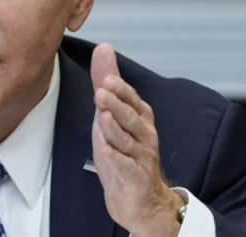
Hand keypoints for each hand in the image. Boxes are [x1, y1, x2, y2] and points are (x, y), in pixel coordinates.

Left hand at [90, 43, 182, 236]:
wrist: (137, 198)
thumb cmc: (122, 152)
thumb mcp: (110, 114)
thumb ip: (106, 82)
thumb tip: (104, 47)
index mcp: (140, 117)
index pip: (131, 99)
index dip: (120, 90)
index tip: (107, 79)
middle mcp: (145, 135)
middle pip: (131, 118)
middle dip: (117, 105)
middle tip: (101, 92)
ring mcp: (141, 157)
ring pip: (128, 141)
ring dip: (114, 129)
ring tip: (102, 117)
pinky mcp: (135, 177)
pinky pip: (125, 166)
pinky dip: (116, 158)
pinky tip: (105, 150)